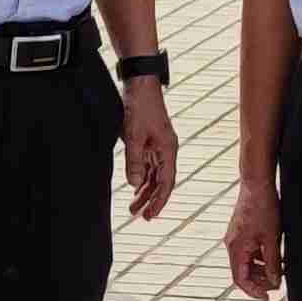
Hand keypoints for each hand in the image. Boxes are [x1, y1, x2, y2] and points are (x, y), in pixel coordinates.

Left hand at [118, 76, 178, 219]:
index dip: (159, 200)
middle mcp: (166, 150)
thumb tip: (134, 184)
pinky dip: (141, 178)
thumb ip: (134, 161)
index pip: (166, 182)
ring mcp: (158, 146)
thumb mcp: (134, 136)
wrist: (140, 84)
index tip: (151, 215)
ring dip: (144, 190)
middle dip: (151, 199)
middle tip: (141, 216)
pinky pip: (147, 165)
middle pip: (161, 181)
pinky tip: (135, 187)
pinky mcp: (149, 141)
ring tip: (134, 207)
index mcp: (168, 150)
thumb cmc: (140, 106)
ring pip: (153, 175)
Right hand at [223, 173, 283, 300]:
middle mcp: (232, 246)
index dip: (253, 291)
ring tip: (279, 271)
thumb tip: (274, 282)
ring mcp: (236, 239)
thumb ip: (272, 263)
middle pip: (243, 273)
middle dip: (260, 282)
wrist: (257, 184)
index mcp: (236, 249)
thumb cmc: (264, 209)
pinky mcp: (241, 233)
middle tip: (277, 285)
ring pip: (246, 263)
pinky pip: (249, 252)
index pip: (240, 279)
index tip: (268, 298)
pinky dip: (261, 259)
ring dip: (261, 270)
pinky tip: (275, 257)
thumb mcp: (272, 239)